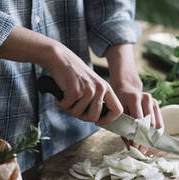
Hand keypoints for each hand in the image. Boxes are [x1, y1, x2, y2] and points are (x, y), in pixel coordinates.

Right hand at [0, 26, 122, 123]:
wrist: (60, 58)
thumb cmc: (74, 74)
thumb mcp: (91, 85)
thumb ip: (97, 100)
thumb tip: (97, 119)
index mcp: (106, 88)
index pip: (117, 110)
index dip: (108, 120)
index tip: (98, 121)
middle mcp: (100, 89)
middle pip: (94, 117)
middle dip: (81, 116)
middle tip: (74, 106)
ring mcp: (88, 90)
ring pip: (78, 114)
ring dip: (69, 108)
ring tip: (67, 96)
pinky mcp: (75, 91)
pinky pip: (66, 107)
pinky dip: (60, 103)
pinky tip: (60, 94)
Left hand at [105, 44, 162, 153]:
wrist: (126, 86)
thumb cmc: (119, 101)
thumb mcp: (118, 113)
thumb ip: (123, 129)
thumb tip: (130, 147)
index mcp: (134, 98)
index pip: (138, 121)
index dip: (137, 137)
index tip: (134, 148)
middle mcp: (146, 98)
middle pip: (148, 125)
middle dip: (144, 140)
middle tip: (139, 152)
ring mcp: (153, 101)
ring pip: (155, 125)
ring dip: (150, 139)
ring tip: (144, 149)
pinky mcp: (157, 105)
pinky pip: (159, 123)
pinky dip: (155, 134)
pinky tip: (150, 142)